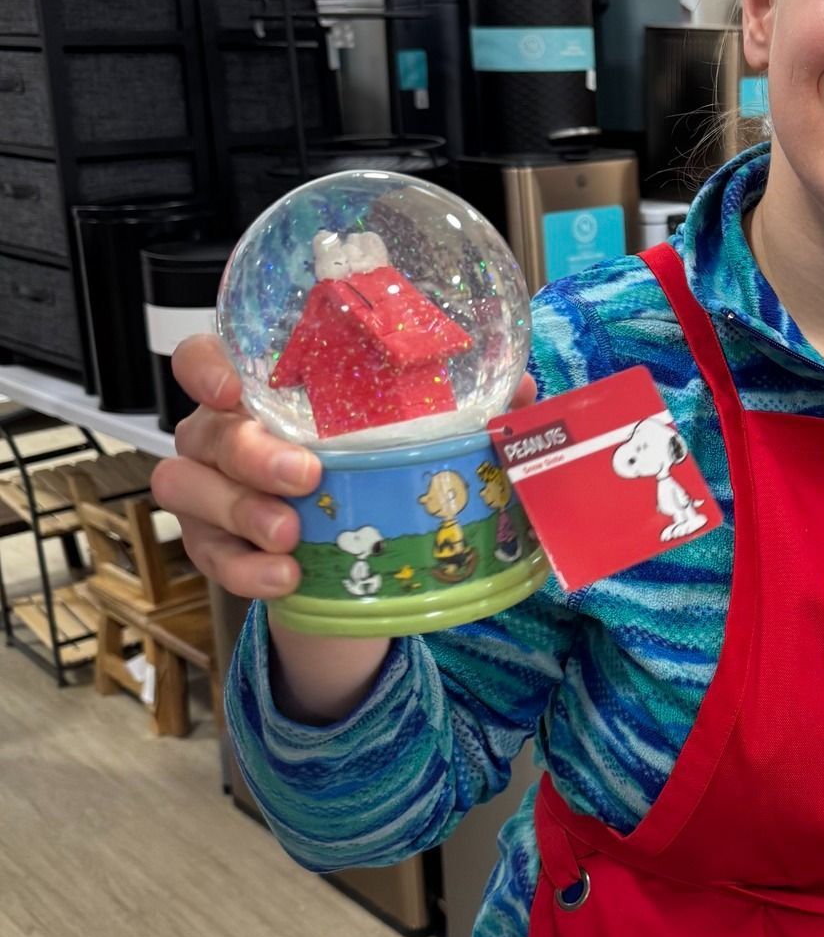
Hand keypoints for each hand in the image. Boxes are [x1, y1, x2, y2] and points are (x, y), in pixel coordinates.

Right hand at [149, 335, 537, 600]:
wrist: (356, 563)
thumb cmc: (375, 476)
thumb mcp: (416, 442)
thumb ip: (468, 412)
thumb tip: (522, 390)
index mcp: (268, 395)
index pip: (207, 359)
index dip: (206, 366)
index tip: (236, 388)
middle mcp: (225, 435)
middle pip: (208, 429)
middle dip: (252, 452)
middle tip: (305, 475)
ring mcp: (212, 492)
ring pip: (188, 488)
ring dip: (241, 511)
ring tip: (292, 535)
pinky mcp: (214, 548)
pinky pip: (208, 556)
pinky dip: (244, 569)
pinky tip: (284, 577)